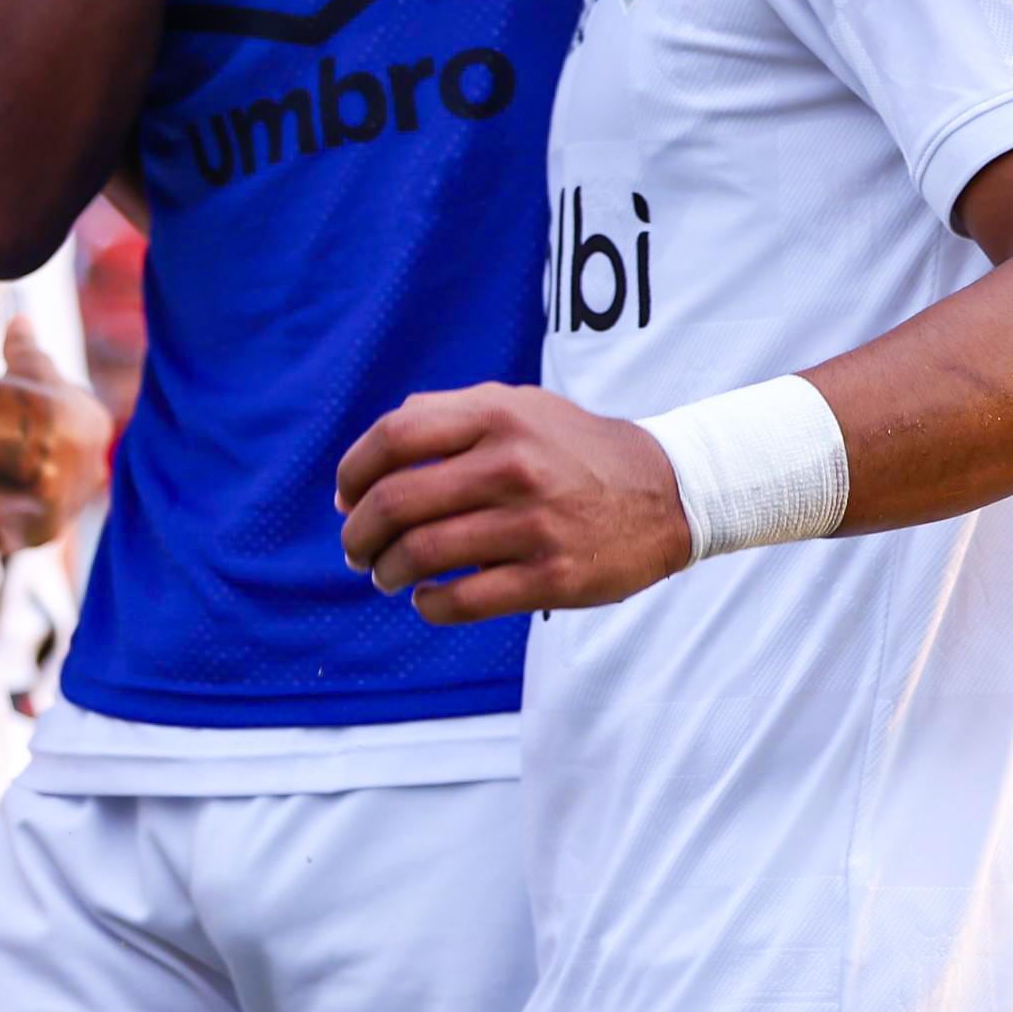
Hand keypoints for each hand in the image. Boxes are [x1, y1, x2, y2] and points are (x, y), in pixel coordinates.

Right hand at [0, 321, 113, 553]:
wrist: (24, 441)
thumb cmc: (27, 392)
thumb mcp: (27, 360)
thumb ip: (24, 343)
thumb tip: (21, 319)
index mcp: (93, 428)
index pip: (73, 434)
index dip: (45, 433)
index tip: (20, 432)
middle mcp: (91, 471)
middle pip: (64, 476)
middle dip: (40, 475)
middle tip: (5, 470)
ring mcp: (70, 506)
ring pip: (43, 508)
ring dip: (20, 505)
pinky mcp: (44, 534)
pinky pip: (20, 535)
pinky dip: (1, 532)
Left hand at [334, 383, 692, 624]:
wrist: (668, 491)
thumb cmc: (574, 449)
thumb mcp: (519, 406)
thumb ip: (445, 415)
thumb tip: (364, 468)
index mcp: (498, 415)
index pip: (394, 438)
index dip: (353, 472)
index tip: (345, 499)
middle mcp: (512, 465)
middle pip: (397, 502)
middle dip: (361, 534)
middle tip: (358, 551)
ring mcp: (533, 524)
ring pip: (423, 555)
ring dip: (388, 572)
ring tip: (387, 576)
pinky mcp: (552, 576)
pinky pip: (463, 600)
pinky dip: (429, 605)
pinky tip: (428, 599)